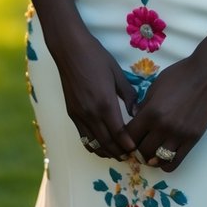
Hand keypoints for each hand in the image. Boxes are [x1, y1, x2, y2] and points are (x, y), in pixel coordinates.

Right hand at [55, 31, 137, 160]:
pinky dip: (92, 145)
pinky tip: (100, 145)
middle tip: (130, 156)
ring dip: (106, 152)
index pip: (119, 133)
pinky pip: (82, 136)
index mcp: (105, 103)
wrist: (70, 50)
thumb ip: (128, 95)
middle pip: (107, 143)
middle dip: (119, 152)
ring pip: (94, 143)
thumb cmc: (96, 57)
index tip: (136, 150)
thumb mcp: (118, 73)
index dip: (128, 145)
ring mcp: (79, 115)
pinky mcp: (72, 113)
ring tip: (117, 154)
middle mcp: (91, 113)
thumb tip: (136, 112)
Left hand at [125, 54, 206, 170]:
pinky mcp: (192, 139)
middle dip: (136, 150)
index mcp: (151, 112)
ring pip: (156, 160)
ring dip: (150, 159)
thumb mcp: (155, 86)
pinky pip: (175, 162)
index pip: (129, 136)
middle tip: (138, 147)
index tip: (126, 139)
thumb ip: (144, 105)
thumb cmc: (180, 75)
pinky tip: (163, 158)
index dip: (124, 139)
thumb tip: (135, 120)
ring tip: (150, 153)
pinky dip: (165, 164)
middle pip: (141, 151)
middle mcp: (163, 127)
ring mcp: (178, 135)